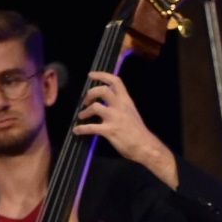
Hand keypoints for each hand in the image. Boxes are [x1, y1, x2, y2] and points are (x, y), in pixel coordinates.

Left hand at [73, 71, 178, 187]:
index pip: (115, 81)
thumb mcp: (131, 112)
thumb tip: (109, 104)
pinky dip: (81, 129)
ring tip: (82, 116)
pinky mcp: (109, 130)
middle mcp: (119, 106)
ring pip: (95, 107)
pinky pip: (91, 128)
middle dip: (91, 93)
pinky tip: (77, 130)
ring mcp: (114, 118)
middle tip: (86, 101)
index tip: (91, 75)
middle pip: (102, 90)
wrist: (145, 146)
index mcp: (126, 101)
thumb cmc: (138, 131)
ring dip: (85, 111)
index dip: (102, 75)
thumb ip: (121, 106)